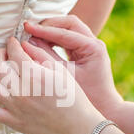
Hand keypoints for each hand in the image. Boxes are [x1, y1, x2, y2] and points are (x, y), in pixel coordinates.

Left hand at [0, 37, 126, 133]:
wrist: (77, 128)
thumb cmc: (73, 99)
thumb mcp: (61, 72)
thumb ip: (41, 56)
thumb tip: (24, 45)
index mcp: (34, 75)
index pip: (14, 51)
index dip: (12, 43)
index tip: (13, 42)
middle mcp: (21, 89)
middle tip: (3, 53)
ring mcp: (14, 106)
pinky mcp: (12, 120)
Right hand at [24, 15, 133, 133]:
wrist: (106, 110)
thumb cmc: (87, 98)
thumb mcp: (64, 77)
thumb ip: (47, 58)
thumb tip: (28, 43)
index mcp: (93, 48)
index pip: (65, 32)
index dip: (44, 30)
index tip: (27, 28)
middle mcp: (94, 43)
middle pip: (69, 23)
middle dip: (48, 25)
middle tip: (29, 29)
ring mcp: (91, 46)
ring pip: (68, 28)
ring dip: (51, 30)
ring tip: (33, 35)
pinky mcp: (85, 52)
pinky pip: (67, 38)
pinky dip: (54, 38)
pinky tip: (40, 44)